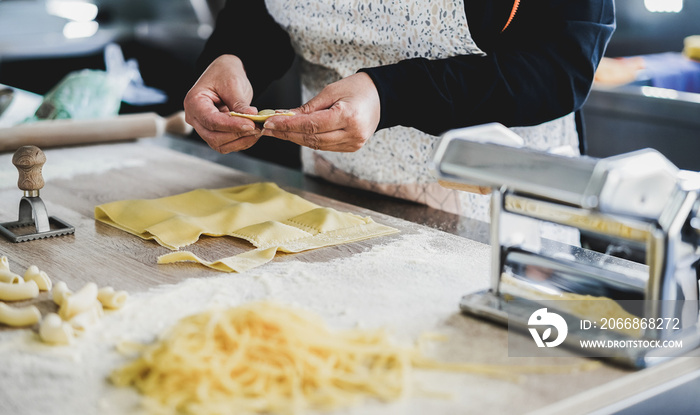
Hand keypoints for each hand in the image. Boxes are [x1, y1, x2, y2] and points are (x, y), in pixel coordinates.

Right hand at [183, 55, 261, 152]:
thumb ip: (240, 103)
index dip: (232, 125)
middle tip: (257, 128)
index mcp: (194, 102)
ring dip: (240, 141)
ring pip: (219, 144)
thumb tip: (251, 117)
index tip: (251, 124)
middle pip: (213, 137)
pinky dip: (240, 142)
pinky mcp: (214, 132)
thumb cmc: (224, 73)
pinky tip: (252, 133)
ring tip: (257, 130)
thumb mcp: (232, 84)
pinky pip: (226, 144)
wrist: (225, 73)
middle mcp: (195, 118)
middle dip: (237, 134)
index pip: (211, 121)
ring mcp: (203, 127)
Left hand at [261, 73, 379, 151]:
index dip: (288, 125)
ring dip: (295, 138)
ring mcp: (353, 143)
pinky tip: (295, 134)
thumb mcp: (332, 91)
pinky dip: (309, 140)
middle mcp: (352, 134)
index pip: (311, 125)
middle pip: (312, 139)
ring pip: (317, 145)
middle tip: (268, 128)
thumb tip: (285, 117)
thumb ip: (309, 107)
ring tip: (278, 131)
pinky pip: (325, 146)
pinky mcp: (352, 147)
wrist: (382, 97)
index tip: (270, 122)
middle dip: (288, 134)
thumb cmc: (358, 88)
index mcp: (348, 116)